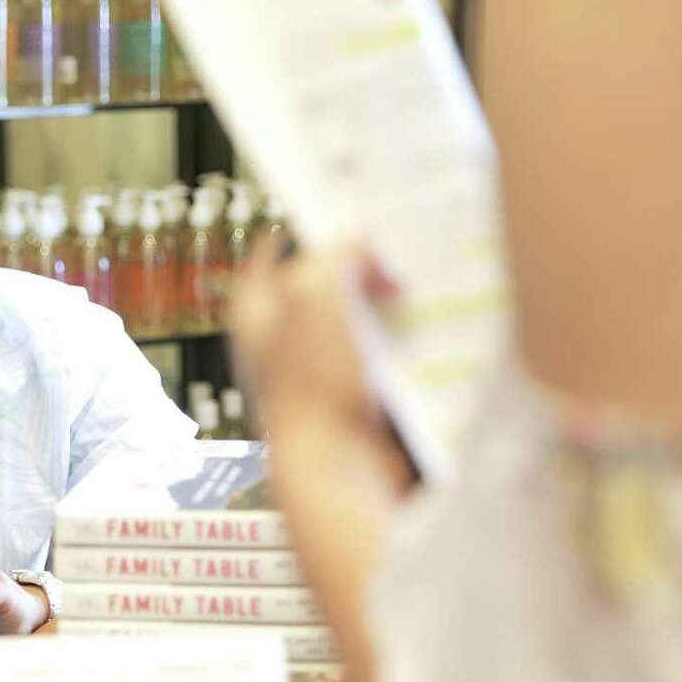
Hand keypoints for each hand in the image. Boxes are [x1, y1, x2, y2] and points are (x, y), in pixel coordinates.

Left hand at [228, 238, 411, 493]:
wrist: (339, 471)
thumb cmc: (311, 388)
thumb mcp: (314, 290)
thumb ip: (337, 252)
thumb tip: (370, 248)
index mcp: (253, 309)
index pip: (278, 246)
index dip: (313, 225)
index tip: (352, 210)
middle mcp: (279, 339)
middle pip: (326, 280)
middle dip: (363, 263)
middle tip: (399, 246)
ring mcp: (317, 371)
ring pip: (361, 316)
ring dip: (391, 302)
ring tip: (419, 286)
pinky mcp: (355, 398)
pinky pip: (387, 354)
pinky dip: (407, 340)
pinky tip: (429, 331)